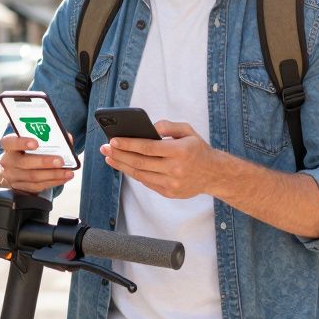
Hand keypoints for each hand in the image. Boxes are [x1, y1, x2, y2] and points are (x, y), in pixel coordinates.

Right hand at [0, 133, 75, 193]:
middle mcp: (8, 161)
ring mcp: (13, 176)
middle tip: (60, 161)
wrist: (16, 168)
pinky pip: (38, 186)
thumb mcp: (32, 140)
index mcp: (9, 145)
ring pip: (33, 177)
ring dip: (53, 174)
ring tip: (67, 172)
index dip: (22, 142)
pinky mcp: (21, 187)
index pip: (11, 142)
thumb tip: (67, 138)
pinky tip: (63, 178)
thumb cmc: (28, 150)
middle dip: (44, 162)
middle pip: (24, 163)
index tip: (36, 143)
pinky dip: (53, 182)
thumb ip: (48, 137)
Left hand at [100, 120, 218, 199]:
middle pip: (140, 162)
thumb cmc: (197, 149)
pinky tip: (124, 165)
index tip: (113, 140)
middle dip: (119, 154)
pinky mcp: (169, 193)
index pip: (148, 148)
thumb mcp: (188, 131)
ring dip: (122, 165)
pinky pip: (146, 182)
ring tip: (110, 157)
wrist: (214, 174)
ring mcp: (172, 183)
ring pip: (140, 174)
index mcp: (180, 151)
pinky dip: (134, 174)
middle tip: (105, 148)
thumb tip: (149, 127)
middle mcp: (175, 169)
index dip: (128, 144)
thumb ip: (168, 126)